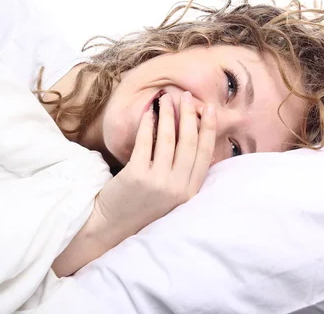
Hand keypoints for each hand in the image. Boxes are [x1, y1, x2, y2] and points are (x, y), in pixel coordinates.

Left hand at [52, 91, 215, 276]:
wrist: (113, 226)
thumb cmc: (142, 206)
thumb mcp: (172, 195)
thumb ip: (184, 173)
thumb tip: (192, 137)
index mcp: (190, 191)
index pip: (206, 154)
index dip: (209, 129)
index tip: (210, 109)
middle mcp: (178, 187)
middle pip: (189, 142)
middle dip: (190, 115)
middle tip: (187, 96)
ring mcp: (158, 182)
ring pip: (168, 139)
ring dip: (169, 115)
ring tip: (167, 99)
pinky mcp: (137, 176)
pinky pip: (145, 142)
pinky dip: (147, 123)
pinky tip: (148, 112)